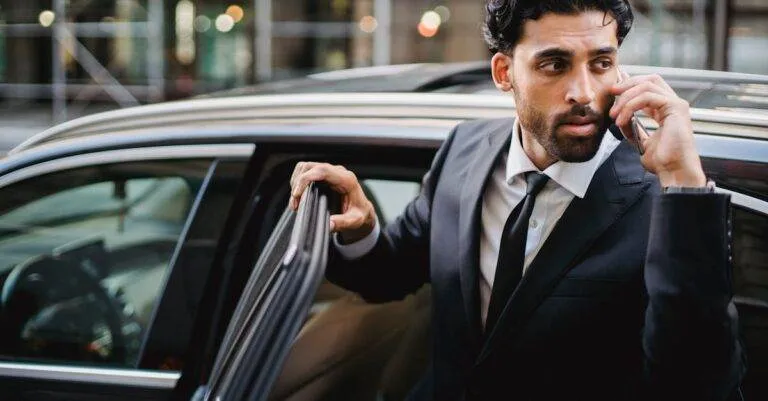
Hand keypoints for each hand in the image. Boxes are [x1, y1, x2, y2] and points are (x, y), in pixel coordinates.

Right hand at [289, 162, 375, 240]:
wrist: (362, 210)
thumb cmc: (360, 213)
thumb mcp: (355, 221)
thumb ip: (343, 222)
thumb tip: (329, 224)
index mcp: (347, 179)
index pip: (323, 171)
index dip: (306, 179)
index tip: (296, 194)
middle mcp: (338, 172)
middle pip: (310, 167)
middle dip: (298, 183)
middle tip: (295, 203)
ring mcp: (330, 172)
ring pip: (306, 167)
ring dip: (296, 181)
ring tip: (295, 200)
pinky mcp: (324, 175)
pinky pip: (307, 171)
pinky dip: (298, 181)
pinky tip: (299, 195)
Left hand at [609, 70, 706, 187]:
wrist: (673, 171)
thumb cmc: (662, 161)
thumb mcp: (641, 141)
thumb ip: (633, 128)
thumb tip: (620, 118)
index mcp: (666, 110)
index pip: (648, 87)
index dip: (630, 86)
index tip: (613, 93)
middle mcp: (673, 104)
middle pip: (650, 79)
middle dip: (628, 84)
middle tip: (612, 93)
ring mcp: (676, 104)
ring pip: (646, 86)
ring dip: (625, 98)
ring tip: (614, 115)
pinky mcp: (675, 107)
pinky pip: (647, 97)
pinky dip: (630, 107)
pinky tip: (622, 120)